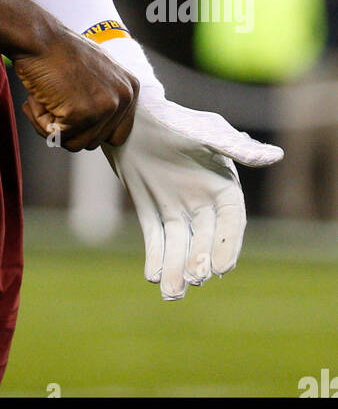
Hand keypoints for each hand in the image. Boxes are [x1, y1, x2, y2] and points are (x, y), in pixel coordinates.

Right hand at [14, 31, 138, 150]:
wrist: (37, 37)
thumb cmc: (58, 50)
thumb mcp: (97, 69)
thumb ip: (105, 95)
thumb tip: (97, 124)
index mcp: (130, 88)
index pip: (116, 135)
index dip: (89, 127)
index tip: (73, 110)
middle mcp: (123, 98)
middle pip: (93, 141)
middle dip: (68, 125)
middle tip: (55, 96)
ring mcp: (105, 107)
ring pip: (75, 144)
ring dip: (52, 124)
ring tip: (47, 95)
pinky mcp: (82, 114)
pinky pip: (56, 137)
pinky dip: (40, 121)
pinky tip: (39, 96)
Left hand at [102, 93, 283, 299]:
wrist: (132, 115)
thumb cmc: (175, 121)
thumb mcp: (207, 133)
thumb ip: (237, 148)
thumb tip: (275, 155)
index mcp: (222, 186)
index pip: (230, 223)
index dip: (227, 246)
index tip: (221, 269)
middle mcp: (201, 200)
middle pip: (204, 239)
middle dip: (199, 261)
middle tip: (193, 280)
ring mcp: (175, 206)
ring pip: (179, 245)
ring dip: (176, 268)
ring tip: (170, 292)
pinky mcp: (151, 208)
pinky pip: (156, 238)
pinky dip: (155, 257)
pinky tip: (152, 275)